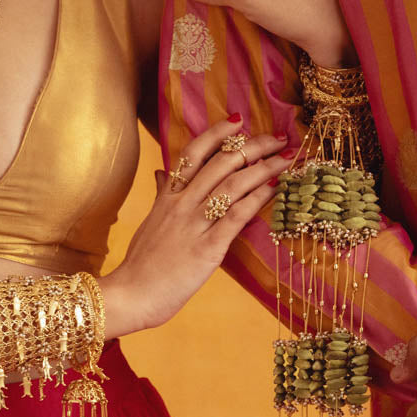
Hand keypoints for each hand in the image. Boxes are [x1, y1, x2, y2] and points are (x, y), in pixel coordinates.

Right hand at [100, 116, 290, 334]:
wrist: (131, 294)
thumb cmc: (141, 264)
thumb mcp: (150, 221)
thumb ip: (160, 195)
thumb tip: (161, 172)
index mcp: (168, 196)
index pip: (193, 153)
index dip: (217, 134)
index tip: (238, 122)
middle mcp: (182, 204)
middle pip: (221, 163)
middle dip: (254, 147)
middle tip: (278, 138)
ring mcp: (194, 225)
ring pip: (232, 185)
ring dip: (263, 169)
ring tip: (284, 160)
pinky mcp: (207, 248)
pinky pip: (236, 217)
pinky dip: (256, 199)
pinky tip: (273, 189)